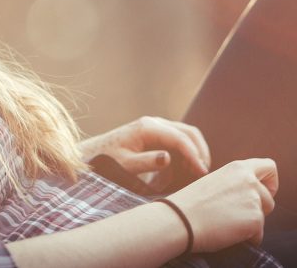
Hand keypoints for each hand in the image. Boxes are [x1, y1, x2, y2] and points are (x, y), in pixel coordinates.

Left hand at [79, 116, 210, 188]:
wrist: (92, 154)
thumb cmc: (107, 161)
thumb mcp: (124, 165)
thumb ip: (146, 162)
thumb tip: (167, 157)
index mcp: (147, 128)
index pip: (180, 139)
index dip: (194, 155)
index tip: (202, 173)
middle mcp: (154, 123)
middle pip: (188, 132)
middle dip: (200, 151)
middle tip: (204, 173)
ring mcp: (156, 127)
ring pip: (186, 134)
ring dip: (195, 151)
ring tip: (197, 173)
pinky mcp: (156, 134)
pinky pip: (178, 140)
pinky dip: (186, 153)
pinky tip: (185, 170)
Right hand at [166, 158, 278, 252]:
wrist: (181, 219)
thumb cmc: (192, 203)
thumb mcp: (215, 181)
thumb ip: (236, 184)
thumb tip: (249, 197)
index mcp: (238, 168)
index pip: (270, 167)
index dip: (270, 182)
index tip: (260, 192)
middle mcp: (250, 180)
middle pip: (269, 197)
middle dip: (258, 209)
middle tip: (237, 214)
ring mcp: (254, 200)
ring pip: (263, 216)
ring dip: (250, 223)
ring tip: (228, 224)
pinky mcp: (255, 219)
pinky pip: (259, 234)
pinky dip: (247, 238)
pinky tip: (228, 233)